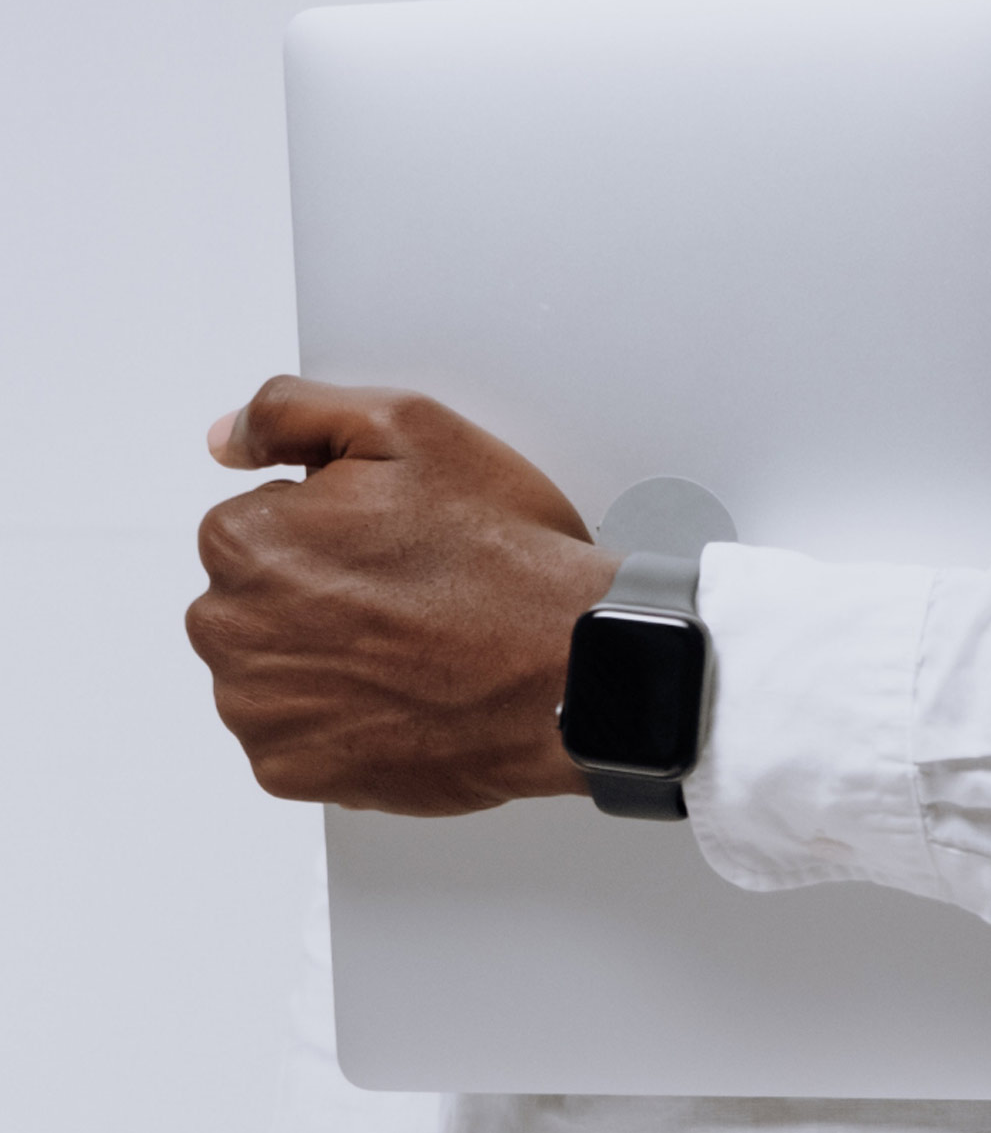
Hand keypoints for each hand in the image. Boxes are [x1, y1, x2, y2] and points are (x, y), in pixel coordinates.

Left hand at [185, 376, 620, 815]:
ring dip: (323, 655)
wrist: (569, 670)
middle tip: (405, 589)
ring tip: (408, 643)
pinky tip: (398, 693)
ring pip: (273, 666)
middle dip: (315, 589)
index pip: (256, 519)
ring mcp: (259, 711)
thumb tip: (227, 439)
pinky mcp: (293, 771)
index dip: (330, 521)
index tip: (386, 537)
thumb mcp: (404, 425)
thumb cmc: (499, 557)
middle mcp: (230, 631)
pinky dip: (337, 717)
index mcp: (242, 541)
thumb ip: (290, 413)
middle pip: (255, 596)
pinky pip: (295, 732)